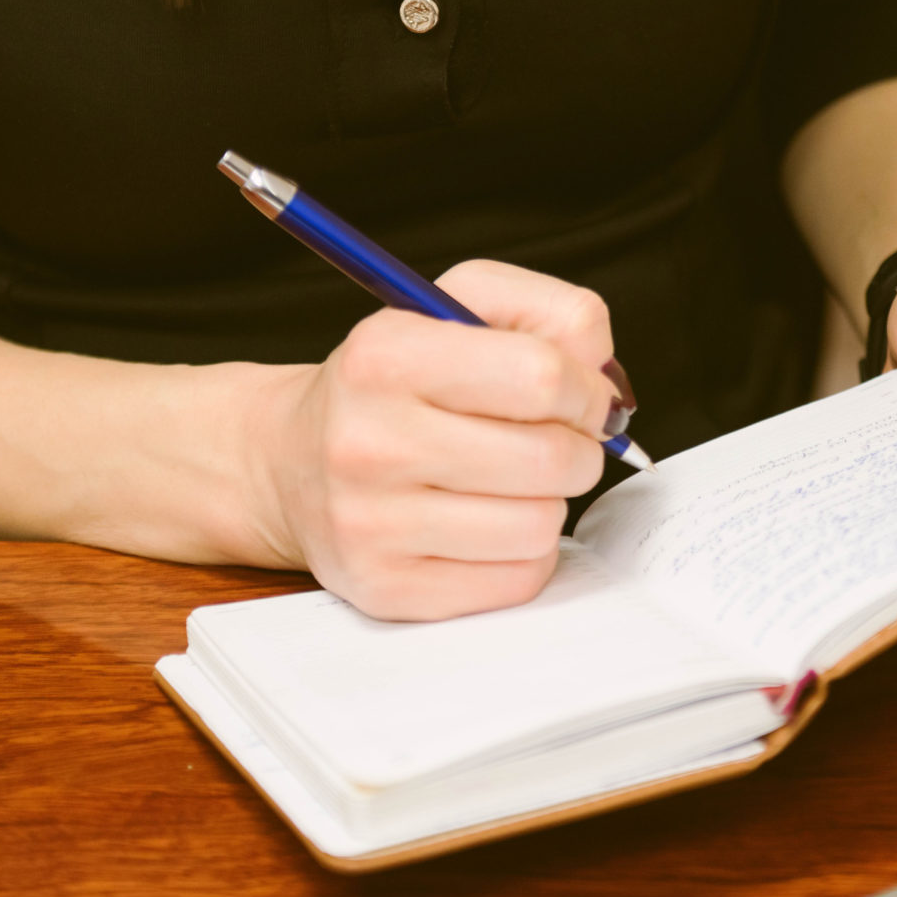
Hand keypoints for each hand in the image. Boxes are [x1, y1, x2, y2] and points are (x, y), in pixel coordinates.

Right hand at [250, 260, 624, 620]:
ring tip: (506, 483)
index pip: (541, 376)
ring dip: (546, 503)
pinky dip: (522, 553)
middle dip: (576, 450)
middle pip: (552, 459)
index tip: (579, 398)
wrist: (289, 461)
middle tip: (550, 443)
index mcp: (386, 355)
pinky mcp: (386, 589)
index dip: (584, 390)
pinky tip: (484, 524)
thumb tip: (607, 389)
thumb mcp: (457, 307)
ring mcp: (371, 524)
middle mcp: (368, 441)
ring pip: (541, 525)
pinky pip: (517, 580)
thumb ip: (552, 316)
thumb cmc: (395, 383)